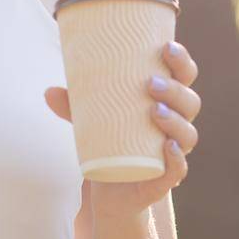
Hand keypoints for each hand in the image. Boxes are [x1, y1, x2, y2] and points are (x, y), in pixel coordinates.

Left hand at [43, 39, 200, 220]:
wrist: (110, 191)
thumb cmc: (110, 144)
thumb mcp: (90, 121)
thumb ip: (72, 106)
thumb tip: (48, 92)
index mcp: (167, 103)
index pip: (185, 78)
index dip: (182, 62)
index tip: (166, 47)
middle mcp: (177, 126)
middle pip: (190, 103)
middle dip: (175, 90)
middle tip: (150, 83)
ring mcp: (173, 152)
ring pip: (188, 135)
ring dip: (176, 121)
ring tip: (154, 111)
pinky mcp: (165, 179)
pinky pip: (179, 169)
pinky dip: (177, 158)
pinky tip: (168, 146)